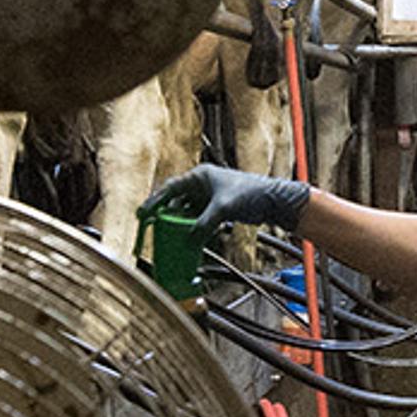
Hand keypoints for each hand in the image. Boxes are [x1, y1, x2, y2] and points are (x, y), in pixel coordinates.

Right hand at [145, 163, 310, 234]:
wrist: (273, 200)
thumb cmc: (251, 194)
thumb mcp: (223, 209)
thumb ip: (203, 224)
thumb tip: (189, 241)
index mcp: (200, 176)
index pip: (170, 188)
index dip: (155, 201)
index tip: (143, 214)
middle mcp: (202, 185)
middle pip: (177, 201)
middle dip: (166, 215)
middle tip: (153, 228)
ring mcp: (210, 196)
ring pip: (187, 211)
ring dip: (180, 223)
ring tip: (169, 236)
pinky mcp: (217, 207)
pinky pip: (199, 218)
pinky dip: (193, 228)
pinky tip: (188, 239)